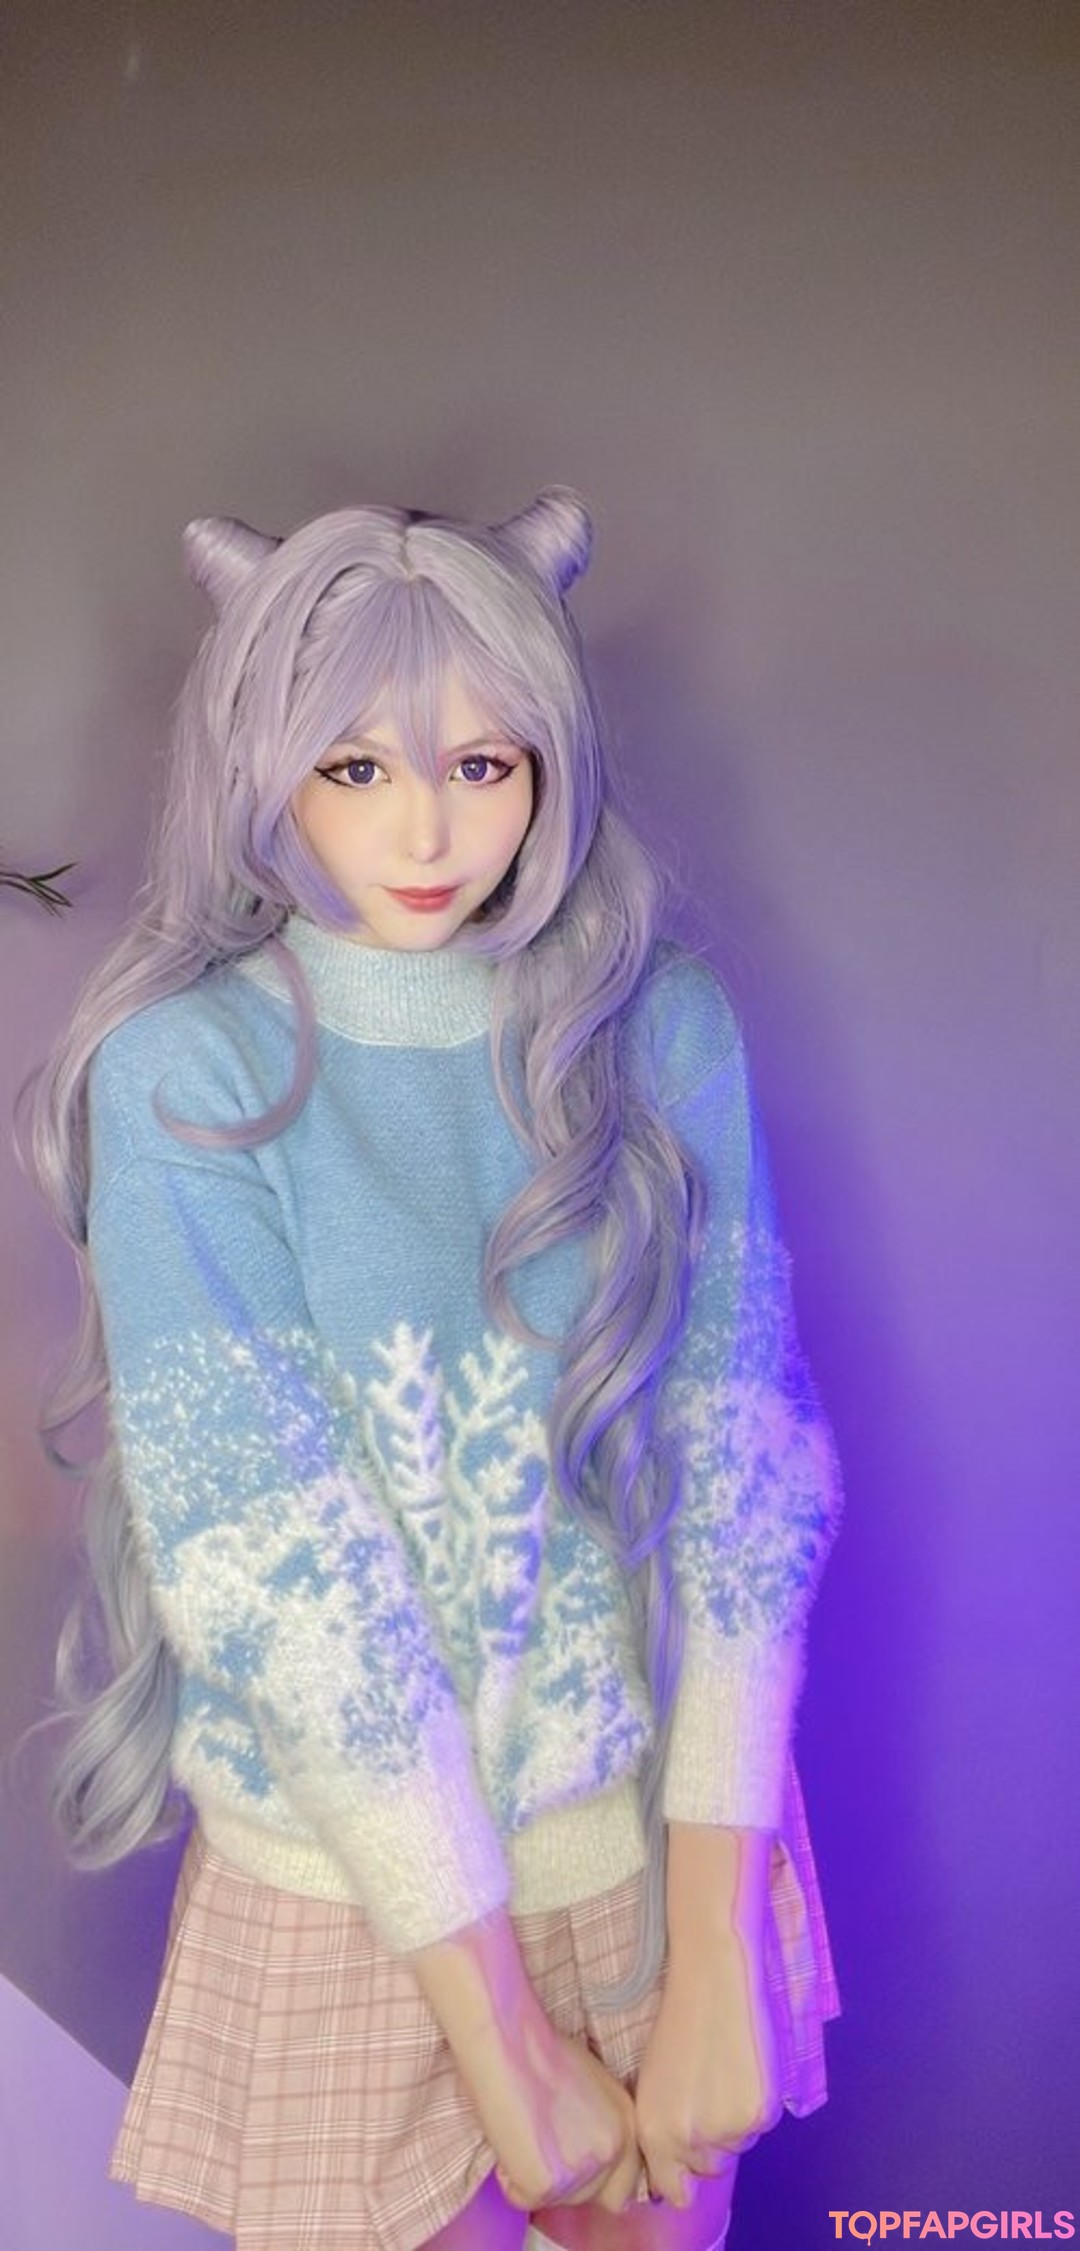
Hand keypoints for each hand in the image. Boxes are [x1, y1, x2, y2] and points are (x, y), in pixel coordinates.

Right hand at [488, 2021, 639, 2213]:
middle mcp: (613, 2152)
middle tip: (541, 2149)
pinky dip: (509, 2178)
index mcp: (628, 2126)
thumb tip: (588, 2154)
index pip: (624, 2185)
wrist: (510, 2046)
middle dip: (566, 2183)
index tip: (571, 2171)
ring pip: (557, 2201)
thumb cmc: (540, 2054)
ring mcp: (582, 2172)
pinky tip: (509, 2139)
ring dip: (537, 2179)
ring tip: (524, 2133)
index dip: (595, 2181)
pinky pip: (522, 2198)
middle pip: (591, 2198)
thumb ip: (602, 2126)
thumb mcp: (594, 2089)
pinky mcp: (546, 2185)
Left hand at [634, 1926, 782, 2207]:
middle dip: (710, 2143)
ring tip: (724, 2071)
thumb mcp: (654, 2082)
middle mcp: (686, 2140)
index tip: (688, 2163)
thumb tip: (677, 2171)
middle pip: (709, 2168)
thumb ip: (662, 2130)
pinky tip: (743, 2067)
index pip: (674, 2191)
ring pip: (737, 2145)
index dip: (683, 2178)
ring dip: (733, 2121)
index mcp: (654, 2132)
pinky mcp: (758, 2114)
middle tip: (709, 2094)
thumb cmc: (679, 2022)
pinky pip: (759, 2126)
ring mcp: (724, 2130)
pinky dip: (755, 2105)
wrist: (713, 1979)